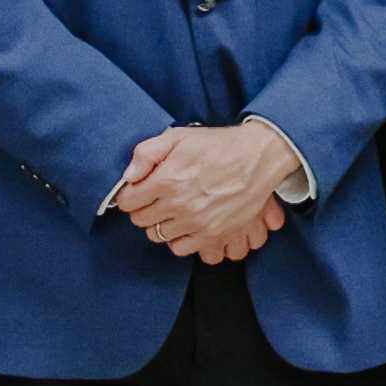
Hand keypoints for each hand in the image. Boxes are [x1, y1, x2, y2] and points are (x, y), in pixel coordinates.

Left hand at [109, 119, 308, 263]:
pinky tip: (184, 225)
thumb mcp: (178, 137)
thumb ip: (146, 153)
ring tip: (170, 211)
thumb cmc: (218, 146)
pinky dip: (178, 239)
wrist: (258, 158)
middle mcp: (178, 205)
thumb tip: (128, 176)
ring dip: (160, 224)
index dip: (129, 195)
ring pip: (157, 235)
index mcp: (166, 180)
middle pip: (140, 220)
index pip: (128, 201)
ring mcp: (196, 223)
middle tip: (154, 198)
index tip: (137, 191)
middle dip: (142, 208)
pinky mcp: (212, 235)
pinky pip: (180, 248)